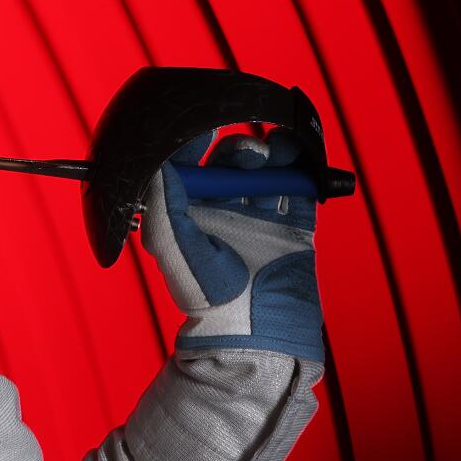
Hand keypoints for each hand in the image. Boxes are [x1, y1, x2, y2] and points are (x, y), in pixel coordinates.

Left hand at [139, 127, 322, 361]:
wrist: (258, 332)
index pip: (190, 170)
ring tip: (281, 147)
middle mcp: (223, 214)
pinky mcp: (292, 229)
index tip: (202, 128)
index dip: (194, 147)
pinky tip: (303, 158)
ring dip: (273, 156)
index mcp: (189, 216)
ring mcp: (259, 220)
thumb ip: (165, 207)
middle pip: (230, 168)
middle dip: (239, 152)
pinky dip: (303, 172)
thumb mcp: (176, 249)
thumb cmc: (207, 296)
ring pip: (265, 175)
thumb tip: (158, 167)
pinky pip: (298, 192)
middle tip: (249, 152)